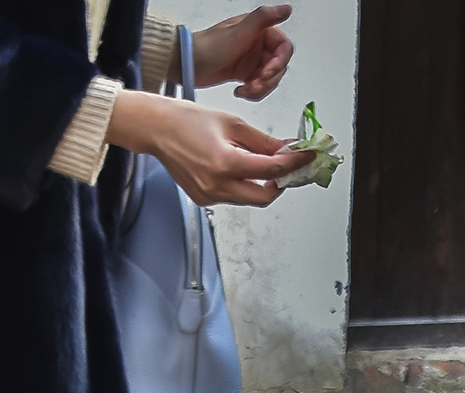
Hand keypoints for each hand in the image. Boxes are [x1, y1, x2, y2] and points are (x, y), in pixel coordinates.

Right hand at [107, 90, 296, 206]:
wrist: (157, 129)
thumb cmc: (188, 121)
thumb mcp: (233, 124)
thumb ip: (264, 141)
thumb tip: (287, 149)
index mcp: (226, 163)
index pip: (273, 170)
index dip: (295, 163)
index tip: (307, 157)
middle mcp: (217, 185)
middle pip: (264, 197)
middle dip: (280, 183)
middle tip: (287, 167)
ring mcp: (209, 196)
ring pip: (249, 198)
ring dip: (261, 183)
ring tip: (259, 161)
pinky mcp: (203, 199)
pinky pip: (232, 197)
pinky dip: (242, 184)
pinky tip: (237, 166)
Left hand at [189, 4, 293, 98]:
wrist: (187, 64)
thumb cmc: (208, 47)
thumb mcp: (239, 32)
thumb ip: (263, 18)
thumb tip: (285, 8)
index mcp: (259, 30)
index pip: (283, 48)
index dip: (279, 62)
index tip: (267, 71)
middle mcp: (257, 43)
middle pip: (278, 66)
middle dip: (268, 78)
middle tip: (255, 83)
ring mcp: (251, 58)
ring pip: (269, 78)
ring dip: (260, 88)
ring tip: (245, 89)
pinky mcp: (244, 72)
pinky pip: (258, 85)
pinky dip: (253, 92)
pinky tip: (240, 90)